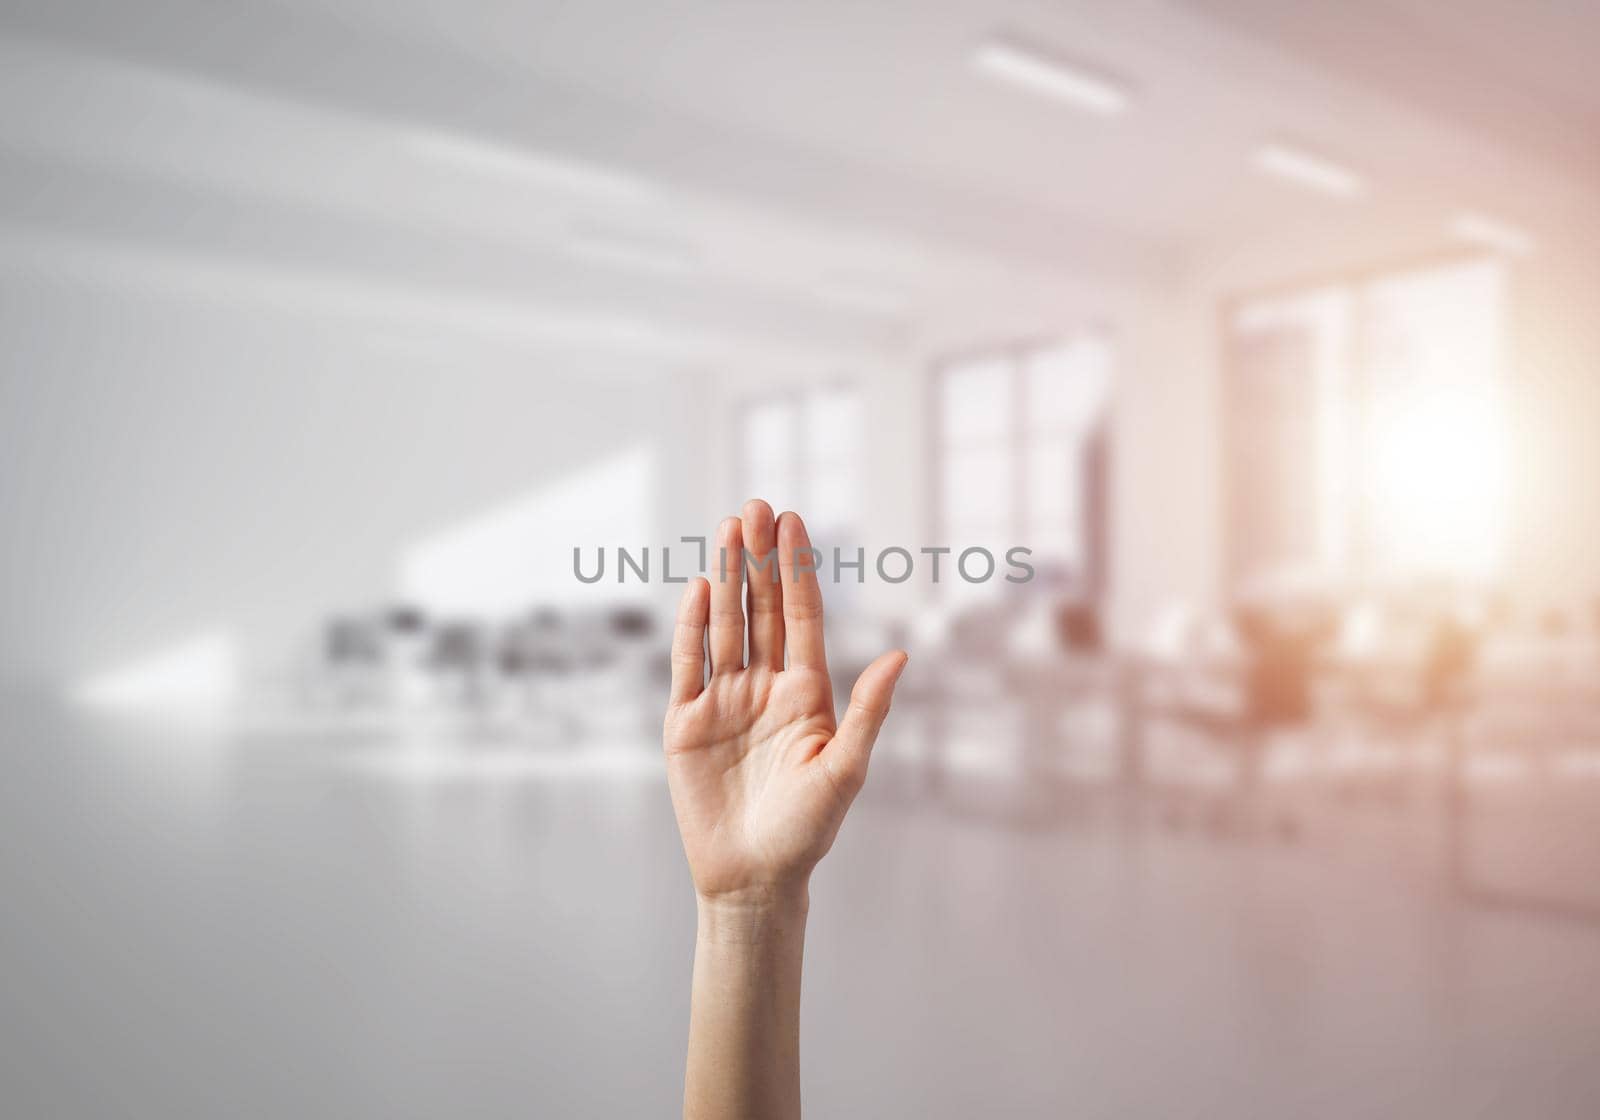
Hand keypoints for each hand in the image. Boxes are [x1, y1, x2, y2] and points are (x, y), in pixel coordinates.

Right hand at [663, 500, 907, 905]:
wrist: (752, 880)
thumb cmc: (807, 832)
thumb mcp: (845, 770)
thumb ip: (869, 711)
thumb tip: (901, 654)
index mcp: (806, 693)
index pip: (801, 617)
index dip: (796, 570)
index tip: (793, 523)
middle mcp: (765, 688)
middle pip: (762, 610)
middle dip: (759, 558)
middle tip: (755, 507)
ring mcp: (723, 701)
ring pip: (725, 627)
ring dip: (726, 578)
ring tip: (728, 530)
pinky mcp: (685, 724)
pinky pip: (689, 665)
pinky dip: (692, 628)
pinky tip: (700, 590)